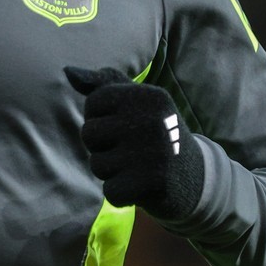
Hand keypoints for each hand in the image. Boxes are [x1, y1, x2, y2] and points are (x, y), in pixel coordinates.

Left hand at [65, 66, 204, 220]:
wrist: (196, 178)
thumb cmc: (153, 135)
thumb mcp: (135, 102)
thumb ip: (102, 84)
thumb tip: (68, 71)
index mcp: (147, 95)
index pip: (93, 103)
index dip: (100, 119)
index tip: (124, 126)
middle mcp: (152, 119)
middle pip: (89, 133)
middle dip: (103, 148)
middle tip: (132, 152)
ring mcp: (155, 151)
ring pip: (97, 165)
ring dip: (112, 172)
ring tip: (137, 168)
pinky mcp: (155, 182)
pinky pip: (111, 191)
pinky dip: (121, 194)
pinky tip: (141, 187)